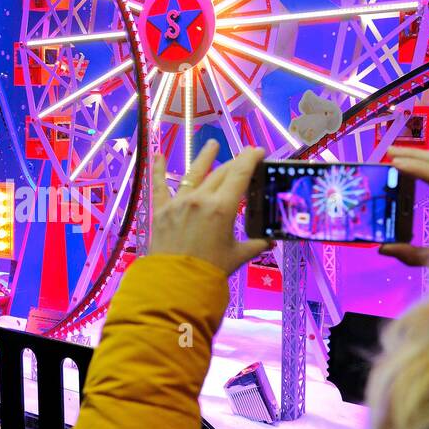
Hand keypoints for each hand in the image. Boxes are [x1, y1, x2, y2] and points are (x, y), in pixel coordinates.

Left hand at [150, 141, 270, 275]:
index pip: (239, 175)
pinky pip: (160, 186)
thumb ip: (254, 245)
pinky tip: (159, 156)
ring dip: (205, 157)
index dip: (250, 159)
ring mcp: (179, 203)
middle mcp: (201, 199)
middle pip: (220, 173)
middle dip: (234, 163)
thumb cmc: (210, 270)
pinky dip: (159, 170)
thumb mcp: (236, 256)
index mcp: (222, 208)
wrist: (176, 284)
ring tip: (212, 144)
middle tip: (243, 156)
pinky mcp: (162, 211)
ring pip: (194, 174)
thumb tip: (270, 242)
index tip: (257, 151)